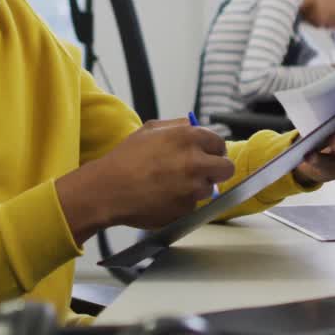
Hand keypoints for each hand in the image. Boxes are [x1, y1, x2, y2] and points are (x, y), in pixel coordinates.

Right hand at [55, 119, 234, 241]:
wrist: (108, 189)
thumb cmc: (125, 159)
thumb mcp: (149, 130)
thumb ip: (177, 125)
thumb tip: (194, 125)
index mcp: (188, 137)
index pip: (219, 143)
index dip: (212, 150)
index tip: (207, 155)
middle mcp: (195, 161)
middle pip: (226, 168)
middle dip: (216, 170)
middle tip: (201, 173)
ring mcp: (192, 187)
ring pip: (209, 189)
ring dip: (197, 188)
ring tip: (172, 185)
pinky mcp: (187, 209)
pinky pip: (194, 205)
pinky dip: (183, 203)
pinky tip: (164, 197)